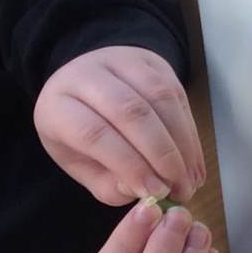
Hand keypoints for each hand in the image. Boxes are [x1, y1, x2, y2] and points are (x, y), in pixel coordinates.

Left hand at [35, 45, 206, 203]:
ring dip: (182, 144)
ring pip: (160, 98)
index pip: (94, 134)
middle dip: (162, 155)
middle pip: (131, 112)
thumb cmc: (80, 134)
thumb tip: (147, 191)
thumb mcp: (82, 167)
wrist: (87, 86)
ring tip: (190, 180)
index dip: (129, 165)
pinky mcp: (151, 61)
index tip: (156, 192)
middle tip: (179, 189)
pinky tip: (193, 162)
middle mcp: (86, 75)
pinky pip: (177, 94)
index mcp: (58, 106)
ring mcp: (120, 61)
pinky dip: (190, 132)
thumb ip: (110, 185)